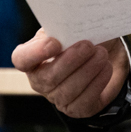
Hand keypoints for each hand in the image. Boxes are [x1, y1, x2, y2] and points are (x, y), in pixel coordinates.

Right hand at [11, 28, 128, 118]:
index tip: (55, 43)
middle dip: (71, 61)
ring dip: (88, 70)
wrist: (108, 52)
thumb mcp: (72, 27)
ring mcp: (57, 97)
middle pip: (48, 78)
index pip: (21, 59)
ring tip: (102, 54)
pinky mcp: (76, 108)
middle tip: (89, 45)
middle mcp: (40, 80)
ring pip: (68, 90)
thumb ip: (65, 25)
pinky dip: (97, 82)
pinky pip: (84, 101)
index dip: (35, 53)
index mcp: (33, 57)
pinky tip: (106, 68)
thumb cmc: (83, 37)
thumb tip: (70, 22)